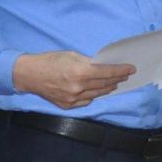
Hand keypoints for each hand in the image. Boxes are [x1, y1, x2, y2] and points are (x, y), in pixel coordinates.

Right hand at [12, 50, 134, 109]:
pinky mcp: (67, 105)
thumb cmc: (50, 61)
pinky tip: (97, 91)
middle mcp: (79, 87)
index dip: (122, 71)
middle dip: (117, 79)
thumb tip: (103, 67)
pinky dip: (93, 95)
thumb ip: (89, 63)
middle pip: (105, 84)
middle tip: (125, 75)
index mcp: (81, 72)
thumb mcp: (72, 55)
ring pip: (97, 94)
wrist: (29, 75)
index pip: (108, 73)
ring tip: (114, 83)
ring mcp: (73, 98)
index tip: (132, 69)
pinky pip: (86, 101)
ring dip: (108, 88)